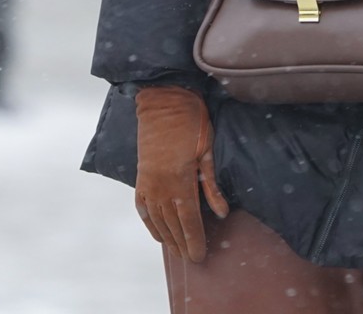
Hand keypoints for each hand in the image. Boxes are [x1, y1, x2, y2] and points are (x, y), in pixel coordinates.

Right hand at [135, 85, 229, 259]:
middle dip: (183, 244)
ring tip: (177, 252)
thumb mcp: (207, 150)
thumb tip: (222, 213)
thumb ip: (212, 185)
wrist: (162, 102)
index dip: (194, 240)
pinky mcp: (140, 177)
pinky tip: (158, 234)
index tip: (199, 256)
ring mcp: (147, 182)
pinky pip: (143, 208)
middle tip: (192, 259)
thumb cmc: (191, 122)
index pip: (189, 220)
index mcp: (180, 180)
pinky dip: (150, 223)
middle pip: (173, 224)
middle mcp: (160, 186)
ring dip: (168, 238)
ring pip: (158, 219)